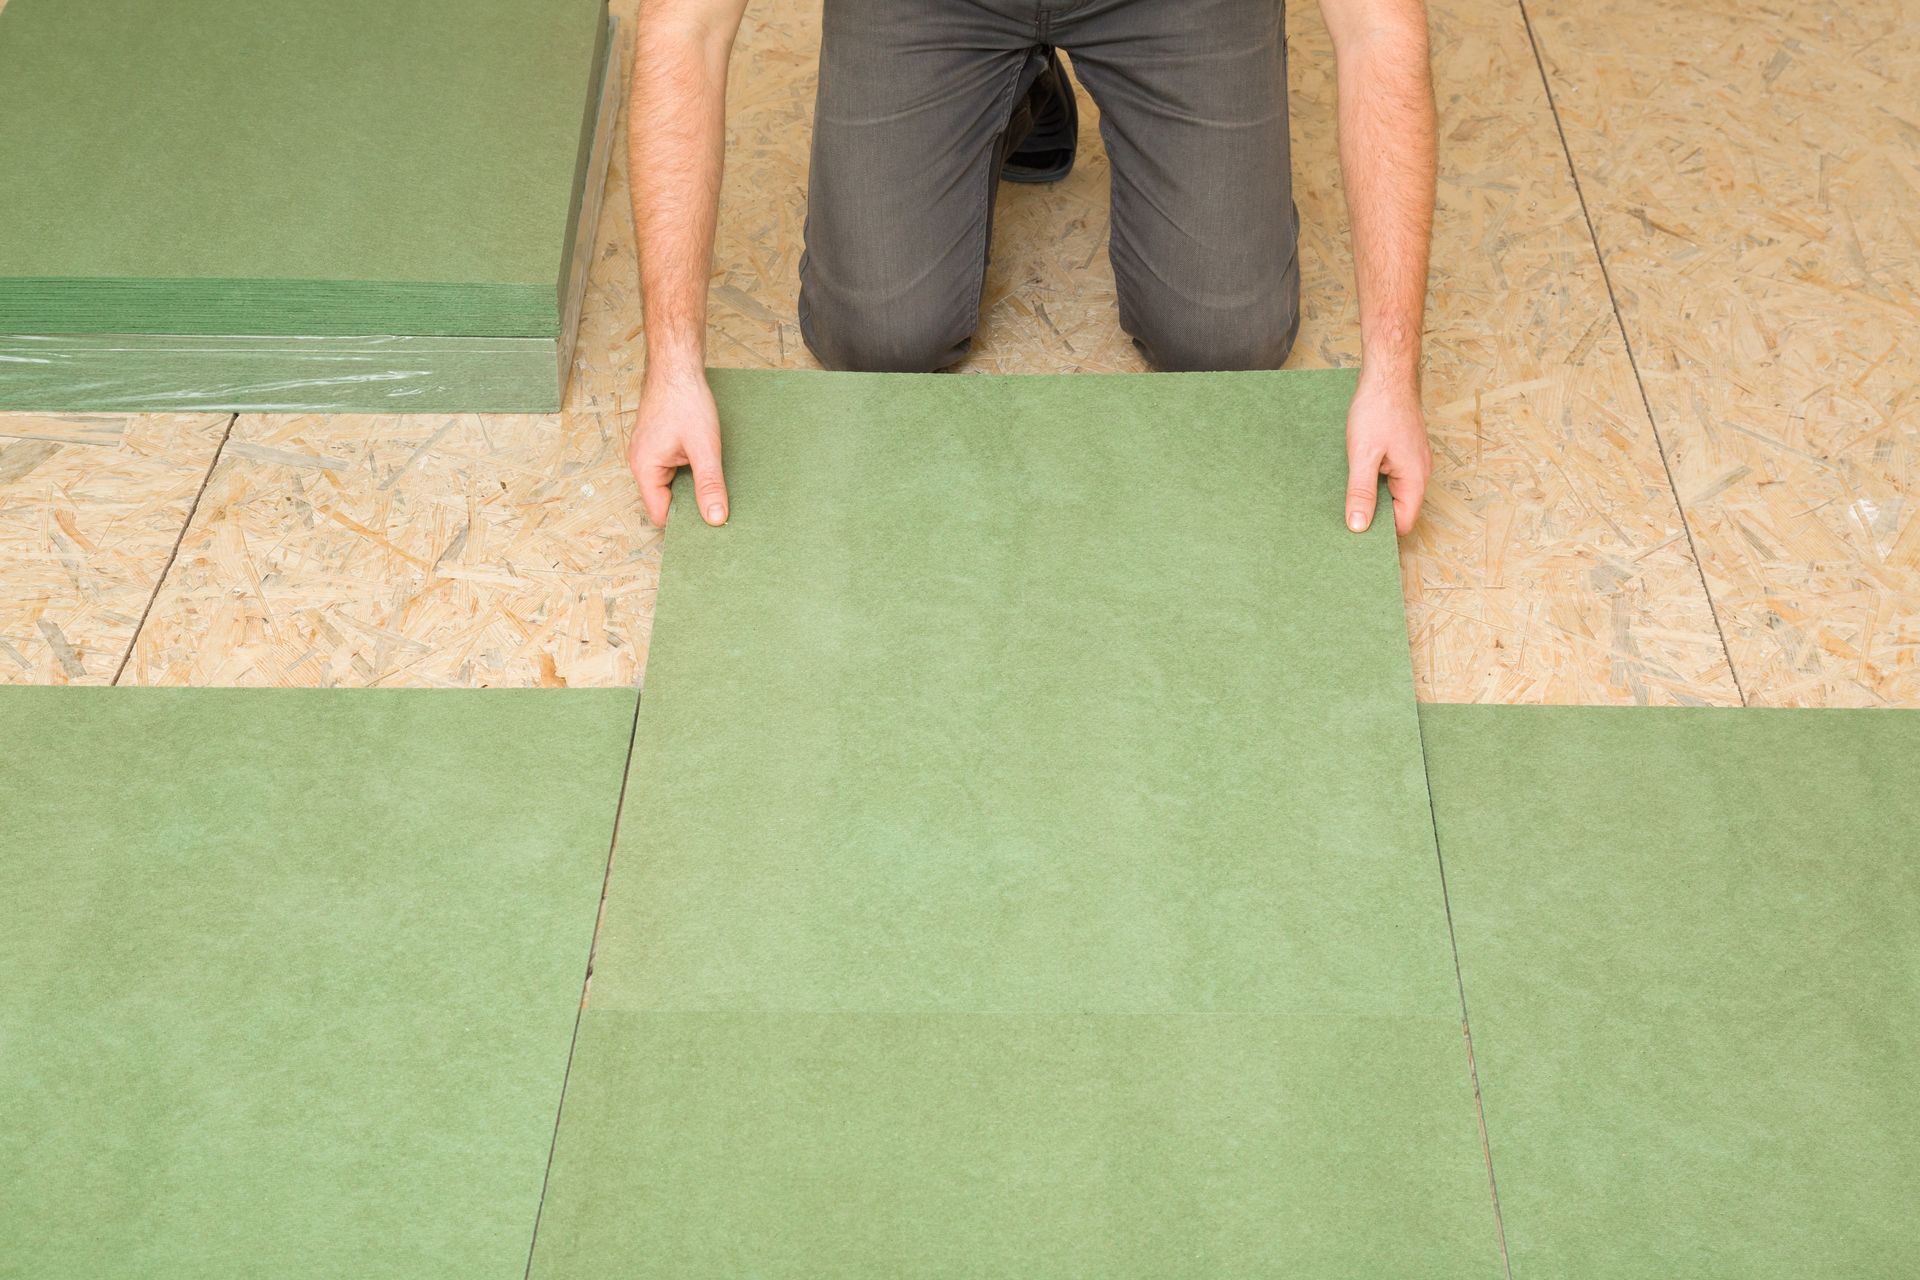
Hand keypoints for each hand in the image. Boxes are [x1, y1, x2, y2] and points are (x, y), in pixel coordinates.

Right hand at [629, 369, 728, 527]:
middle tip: (719, 509)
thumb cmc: (686, 401)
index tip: (710, 526)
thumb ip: (709, 485)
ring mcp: (648, 453)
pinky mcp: (658, 444)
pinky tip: (706, 467)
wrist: (677, 366)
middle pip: (665, 501)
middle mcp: (641, 463)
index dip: (685, 523)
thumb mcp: (704, 448)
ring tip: (714, 485)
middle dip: (690, 506)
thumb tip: (715, 519)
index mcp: (644, 468)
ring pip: (671, 485)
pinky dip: (689, 472)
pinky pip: (672, 469)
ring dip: (692, 487)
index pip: (661, 515)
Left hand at [1344, 376, 1430, 535]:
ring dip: (1372, 495)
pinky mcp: (1404, 450)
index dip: (1381, 532)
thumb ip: (1361, 492)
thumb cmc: (1378, 409)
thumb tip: (1359, 527)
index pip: (1403, 523)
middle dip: (1375, 515)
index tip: (1356, 535)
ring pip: (1393, 491)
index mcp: (1415, 479)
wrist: (1388, 374)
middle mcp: (1420, 472)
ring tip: (1348, 494)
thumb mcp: (1363, 455)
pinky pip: (1391, 475)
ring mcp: (1413, 460)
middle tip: (1346, 518)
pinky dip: (1374, 479)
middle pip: (1399, 509)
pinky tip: (1357, 473)